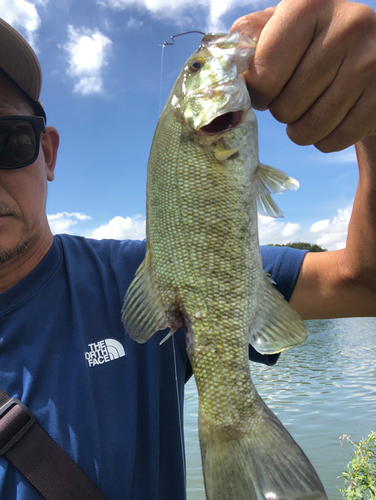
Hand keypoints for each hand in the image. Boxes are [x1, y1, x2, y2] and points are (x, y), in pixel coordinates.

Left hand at [231, 0, 375, 152]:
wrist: (371, 57)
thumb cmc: (311, 45)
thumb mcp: (280, 29)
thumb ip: (248, 42)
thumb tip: (220, 69)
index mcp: (310, 4)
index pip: (263, 77)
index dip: (259, 92)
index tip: (269, 85)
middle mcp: (347, 26)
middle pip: (284, 108)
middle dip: (282, 109)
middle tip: (298, 93)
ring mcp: (370, 63)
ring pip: (306, 131)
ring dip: (301, 128)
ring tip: (313, 105)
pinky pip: (331, 142)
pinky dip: (324, 138)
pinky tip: (334, 116)